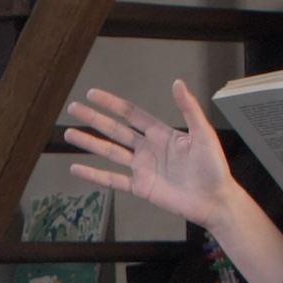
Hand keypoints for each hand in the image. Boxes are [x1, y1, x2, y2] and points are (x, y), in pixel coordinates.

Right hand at [61, 81, 245, 227]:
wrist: (214, 199)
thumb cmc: (213, 166)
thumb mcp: (203, 133)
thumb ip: (189, 109)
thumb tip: (177, 83)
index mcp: (161, 134)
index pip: (131, 114)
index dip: (112, 104)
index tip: (93, 94)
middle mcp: (147, 149)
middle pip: (114, 130)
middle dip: (93, 119)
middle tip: (73, 108)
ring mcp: (141, 168)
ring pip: (109, 152)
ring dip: (88, 143)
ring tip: (68, 134)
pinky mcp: (139, 187)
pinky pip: (112, 180)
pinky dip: (94, 175)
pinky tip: (77, 168)